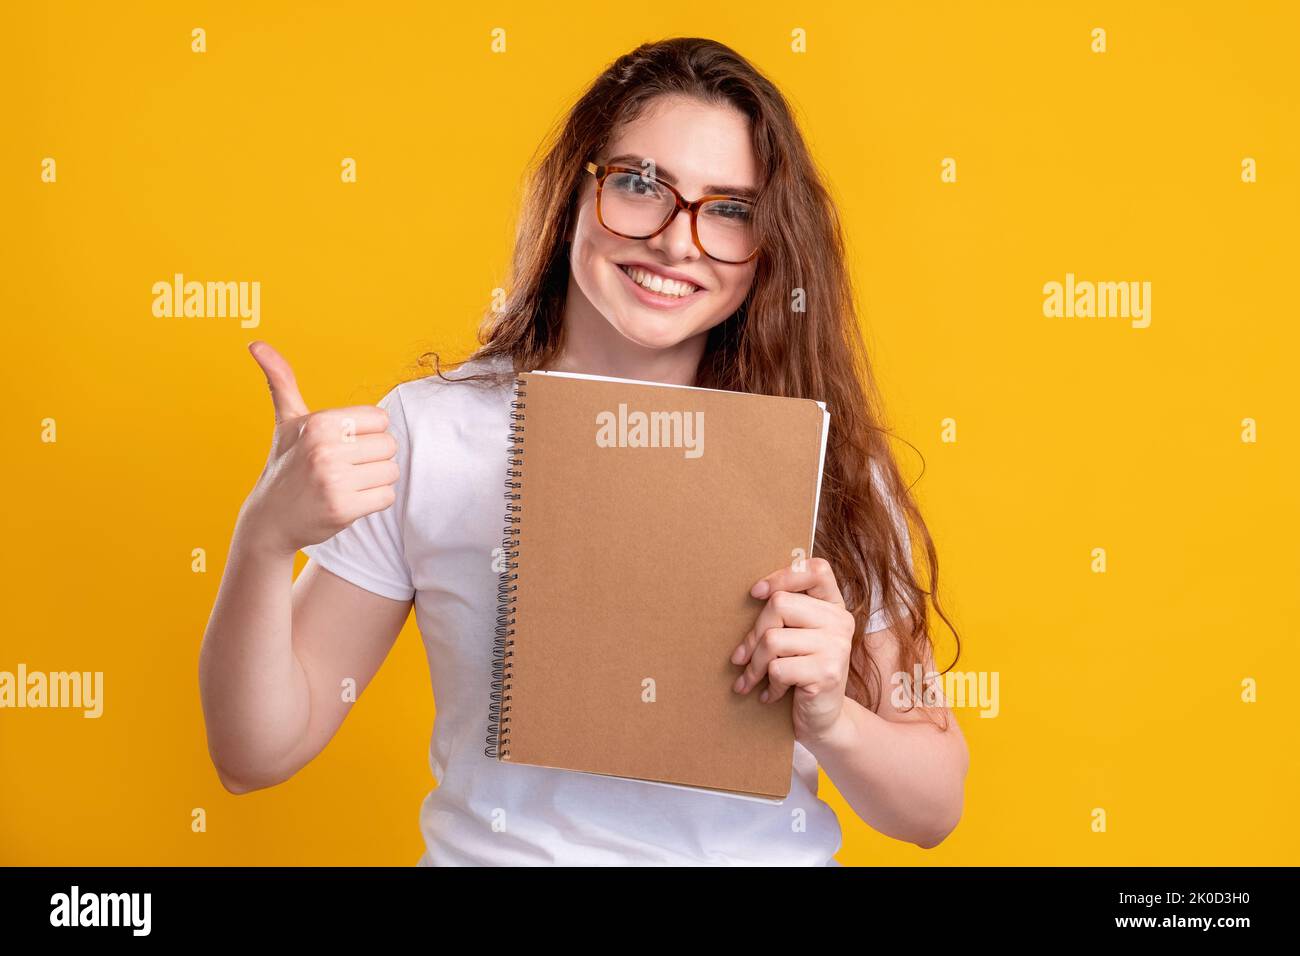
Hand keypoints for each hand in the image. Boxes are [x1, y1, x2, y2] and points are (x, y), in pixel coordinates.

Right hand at [238, 341, 398, 556]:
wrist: (270, 520)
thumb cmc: (285, 465)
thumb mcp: (286, 422)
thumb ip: (281, 380)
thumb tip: (256, 343)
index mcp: (320, 422)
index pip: (380, 419)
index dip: (366, 433)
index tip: (343, 445)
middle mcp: (326, 448)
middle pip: (389, 445)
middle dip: (372, 458)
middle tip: (344, 468)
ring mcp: (334, 480)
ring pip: (391, 472)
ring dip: (374, 480)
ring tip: (346, 484)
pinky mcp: (343, 508)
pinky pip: (387, 497)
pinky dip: (373, 501)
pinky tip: (349, 501)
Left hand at [730, 556, 855, 744]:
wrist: (825, 720)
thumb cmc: (803, 673)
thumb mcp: (798, 638)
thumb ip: (786, 614)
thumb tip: (752, 596)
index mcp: (834, 606)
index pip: (816, 570)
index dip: (783, 576)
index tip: (756, 593)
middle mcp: (840, 621)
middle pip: (779, 604)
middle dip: (753, 634)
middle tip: (742, 658)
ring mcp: (837, 646)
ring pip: (772, 639)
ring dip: (754, 665)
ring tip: (751, 680)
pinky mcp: (828, 673)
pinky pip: (778, 668)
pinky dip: (768, 685)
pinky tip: (771, 694)